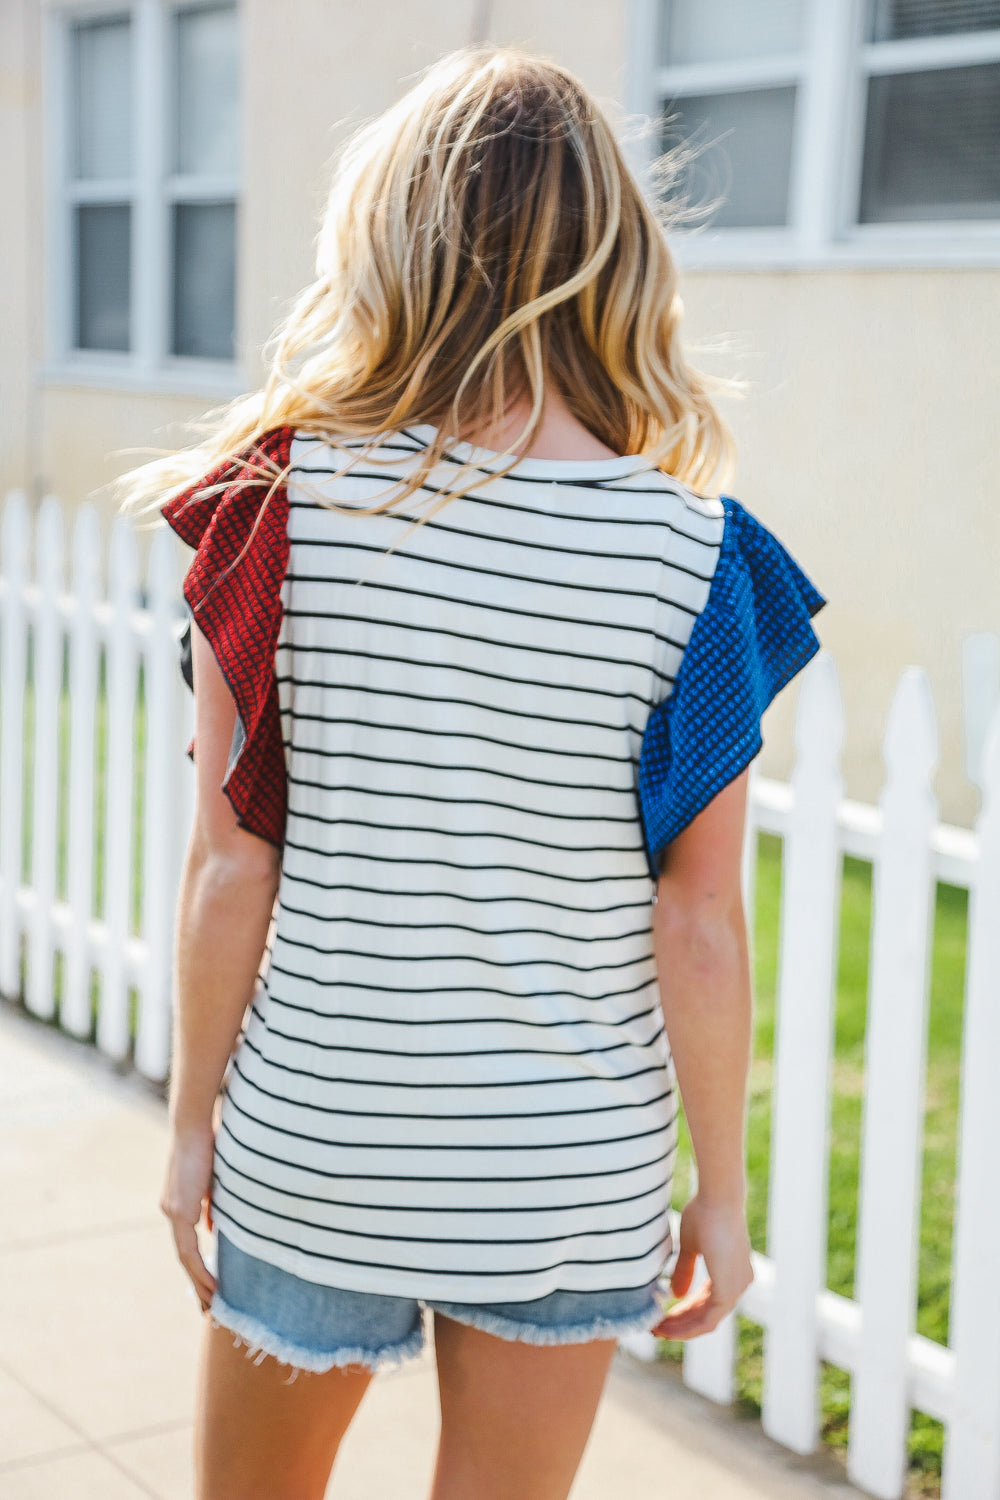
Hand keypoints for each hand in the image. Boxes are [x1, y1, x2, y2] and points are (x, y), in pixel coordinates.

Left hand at [160, 1123, 217, 1312]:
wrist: (193, 1125)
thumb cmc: (209, 1143)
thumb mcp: (214, 1179)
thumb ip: (212, 1204)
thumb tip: (215, 1227)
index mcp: (179, 1203)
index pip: (187, 1242)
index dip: (197, 1264)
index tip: (210, 1283)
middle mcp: (172, 1210)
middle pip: (183, 1256)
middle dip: (196, 1282)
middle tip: (208, 1306)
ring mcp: (173, 1211)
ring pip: (184, 1256)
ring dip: (198, 1281)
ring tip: (212, 1302)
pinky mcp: (179, 1210)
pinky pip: (188, 1248)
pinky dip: (199, 1267)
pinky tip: (212, 1283)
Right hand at [651, 1192, 752, 1340]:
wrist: (717, 1199)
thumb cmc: (705, 1212)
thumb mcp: (691, 1245)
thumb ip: (685, 1269)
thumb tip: (676, 1294)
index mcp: (733, 1270)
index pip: (708, 1301)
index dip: (685, 1311)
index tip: (663, 1315)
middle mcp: (740, 1282)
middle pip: (707, 1314)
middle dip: (680, 1323)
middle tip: (656, 1328)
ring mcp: (737, 1288)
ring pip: (707, 1320)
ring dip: (681, 1328)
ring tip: (656, 1329)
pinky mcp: (729, 1291)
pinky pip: (708, 1320)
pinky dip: (687, 1326)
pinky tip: (667, 1326)